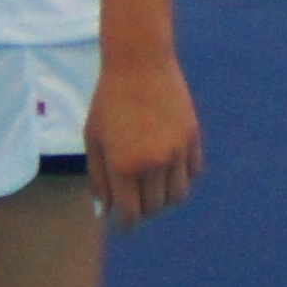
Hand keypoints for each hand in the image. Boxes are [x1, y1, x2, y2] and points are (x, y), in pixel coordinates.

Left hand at [83, 47, 200, 230]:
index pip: (131, 214)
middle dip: (143, 210)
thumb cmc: (109, 100)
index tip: (124, 223)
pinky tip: (168, 169)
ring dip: (164, 198)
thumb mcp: (94, 139)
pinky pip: (193, 173)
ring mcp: (176, 151)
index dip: (126, 223)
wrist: (139, 63)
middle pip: (155, 207)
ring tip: (152, 188)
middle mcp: (153, 163)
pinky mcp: (192, 138)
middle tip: (134, 201)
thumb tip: (106, 211)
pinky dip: (182, 178)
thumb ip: (99, 178)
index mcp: (123, 165)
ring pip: (178, 195)